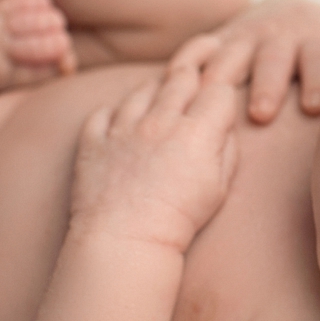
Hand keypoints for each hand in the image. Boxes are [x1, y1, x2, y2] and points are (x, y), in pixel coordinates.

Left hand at [69, 58, 239, 252]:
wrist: (125, 243)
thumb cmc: (178, 221)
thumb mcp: (218, 189)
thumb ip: (226, 149)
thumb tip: (223, 125)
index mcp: (196, 133)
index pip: (218, 90)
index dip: (222, 100)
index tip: (217, 114)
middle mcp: (159, 121)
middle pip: (181, 77)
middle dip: (192, 84)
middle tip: (190, 104)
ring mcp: (122, 127)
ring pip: (143, 89)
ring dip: (154, 95)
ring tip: (157, 117)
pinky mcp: (93, 139)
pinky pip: (104, 111)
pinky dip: (114, 116)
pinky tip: (123, 131)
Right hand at [169, 0, 319, 123]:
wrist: (287, 16)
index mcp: (319, 42)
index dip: (319, 80)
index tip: (314, 107)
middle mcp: (282, 36)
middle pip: (275, 56)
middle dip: (268, 82)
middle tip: (261, 113)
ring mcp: (246, 37)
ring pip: (232, 54)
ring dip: (222, 76)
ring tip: (210, 101)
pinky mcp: (217, 43)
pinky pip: (198, 55)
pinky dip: (187, 69)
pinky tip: (174, 88)